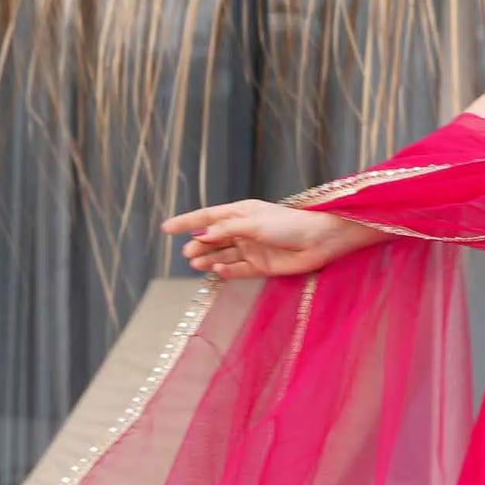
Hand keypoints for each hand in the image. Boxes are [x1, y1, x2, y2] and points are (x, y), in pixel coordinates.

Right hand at [164, 199, 365, 278]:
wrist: (319, 241)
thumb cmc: (289, 224)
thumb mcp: (254, 223)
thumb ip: (226, 231)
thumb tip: (200, 236)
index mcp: (242, 213)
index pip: (208, 217)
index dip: (186, 222)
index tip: (166, 228)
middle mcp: (244, 230)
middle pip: (213, 239)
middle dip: (198, 245)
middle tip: (189, 253)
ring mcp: (251, 249)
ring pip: (222, 255)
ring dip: (209, 259)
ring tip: (197, 263)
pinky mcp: (260, 266)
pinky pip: (237, 269)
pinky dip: (226, 271)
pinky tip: (218, 270)